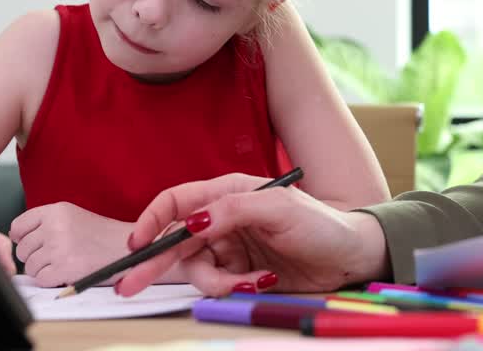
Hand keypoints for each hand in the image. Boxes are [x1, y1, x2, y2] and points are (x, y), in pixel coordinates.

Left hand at [9, 202, 135, 287]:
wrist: (127, 248)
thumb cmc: (102, 235)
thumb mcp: (73, 217)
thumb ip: (45, 222)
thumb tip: (14, 235)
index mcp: (57, 210)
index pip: (19, 226)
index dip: (21, 238)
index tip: (32, 244)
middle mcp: (55, 226)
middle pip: (22, 249)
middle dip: (34, 257)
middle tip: (55, 256)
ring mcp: (59, 247)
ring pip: (30, 266)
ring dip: (43, 270)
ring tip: (64, 264)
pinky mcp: (64, 267)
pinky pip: (41, 279)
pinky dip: (51, 281)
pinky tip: (67, 273)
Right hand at [115, 173, 390, 297]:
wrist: (352, 257)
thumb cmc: (321, 223)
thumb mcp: (277, 208)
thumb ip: (231, 211)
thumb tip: (190, 223)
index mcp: (229, 193)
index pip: (177, 203)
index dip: (151, 221)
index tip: (135, 246)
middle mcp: (225, 219)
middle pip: (176, 241)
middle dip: (154, 263)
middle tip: (130, 286)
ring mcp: (233, 248)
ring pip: (197, 270)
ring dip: (215, 282)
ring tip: (249, 283)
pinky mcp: (243, 274)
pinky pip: (220, 286)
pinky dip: (234, 289)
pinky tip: (261, 283)